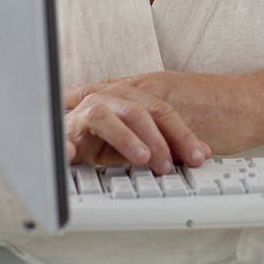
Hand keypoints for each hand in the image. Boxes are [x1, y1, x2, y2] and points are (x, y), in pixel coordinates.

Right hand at [64, 77, 211, 173]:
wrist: (66, 134)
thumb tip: (201, 153)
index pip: (162, 111)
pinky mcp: (62, 131)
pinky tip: (74, 156)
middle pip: (138, 111)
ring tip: (142, 157)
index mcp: (130, 99)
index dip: (182, 133)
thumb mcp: (141, 142)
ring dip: (125, 137)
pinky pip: (63, 135)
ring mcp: (84, 113)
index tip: (198, 156)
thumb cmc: (105, 137)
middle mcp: (109, 100)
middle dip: (157, 138)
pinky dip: (67, 145)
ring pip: (105, 115)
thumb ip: (167, 144)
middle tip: (169, 164)